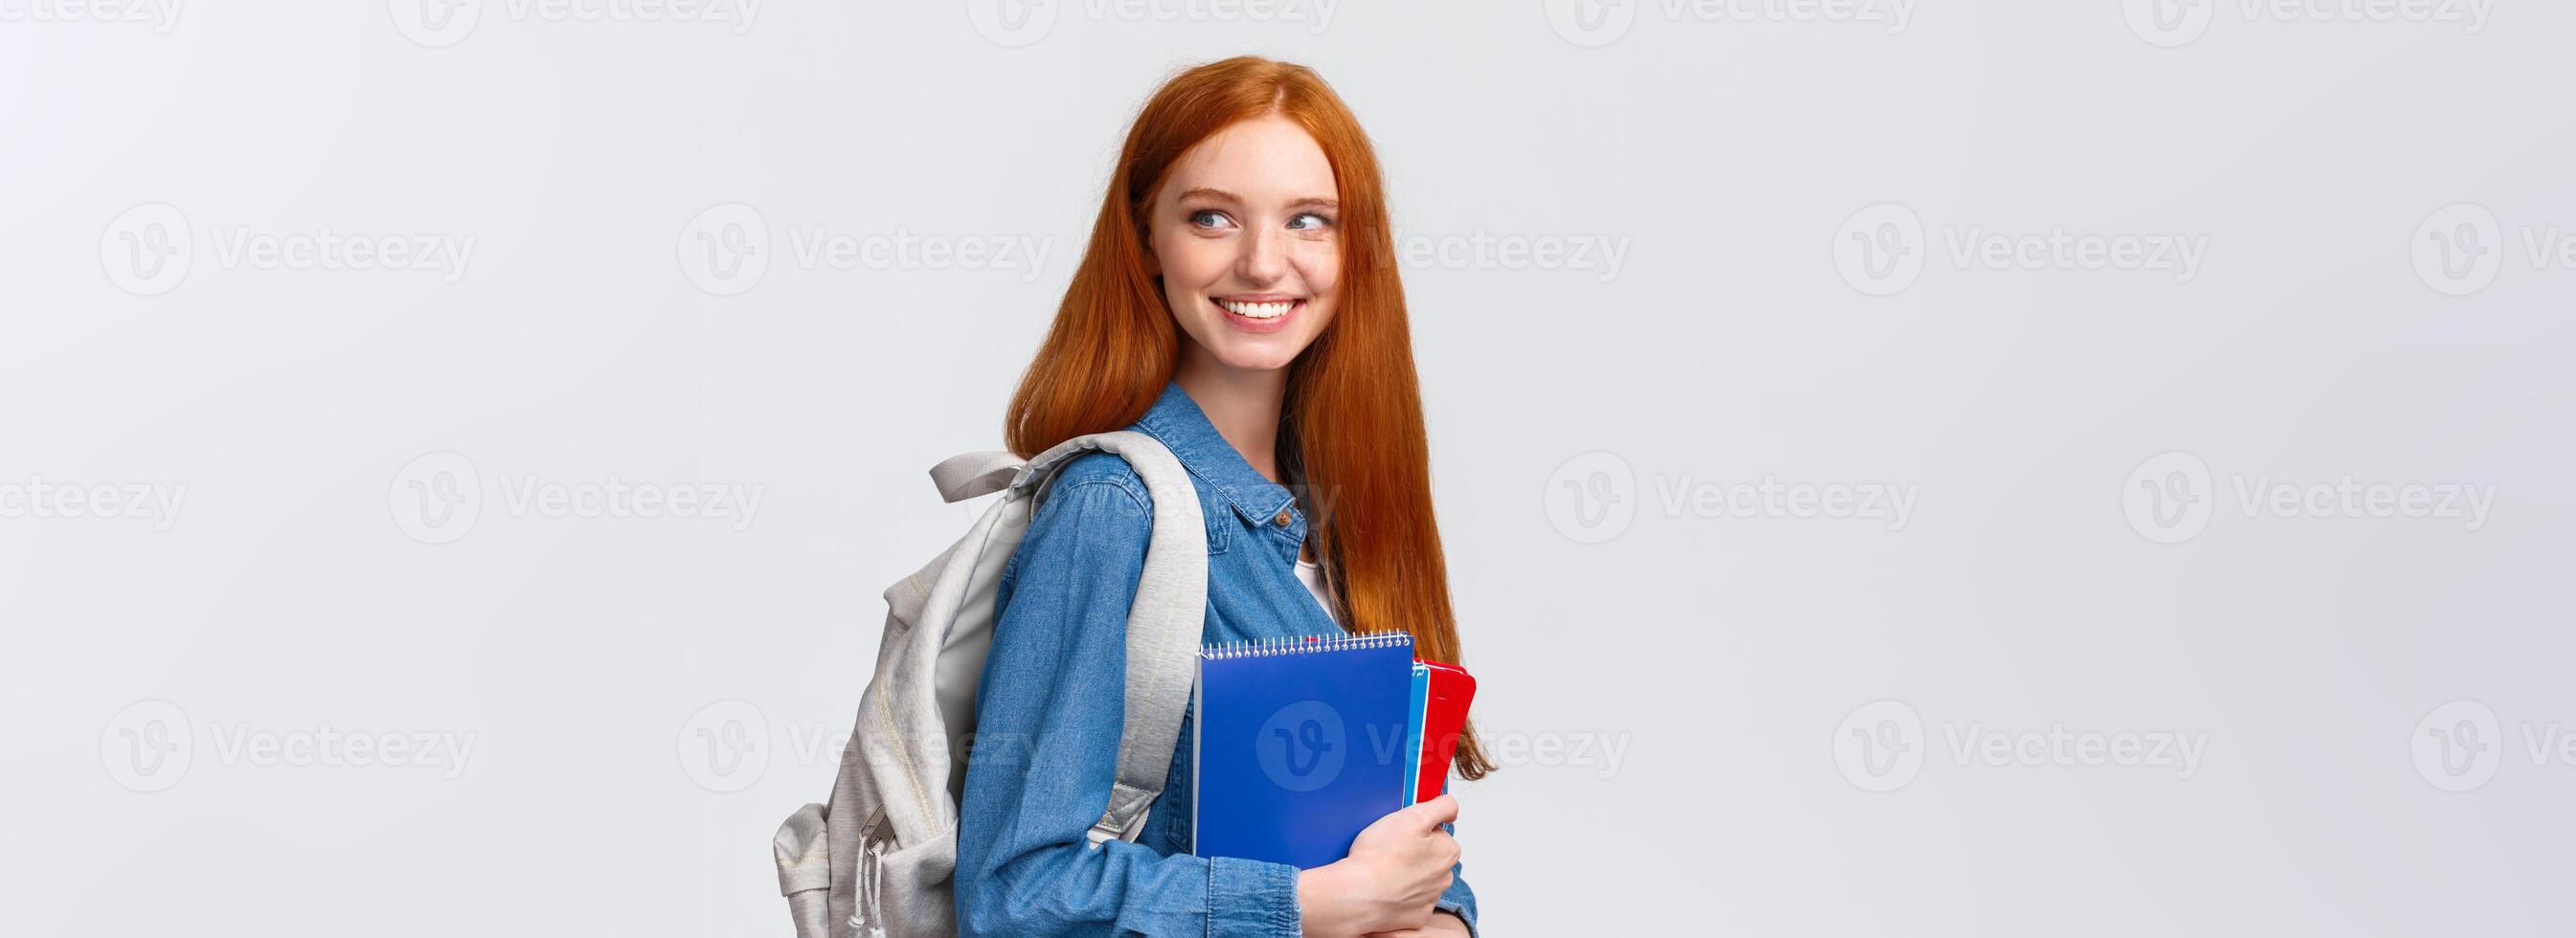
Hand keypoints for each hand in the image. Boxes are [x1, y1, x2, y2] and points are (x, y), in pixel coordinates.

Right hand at [1296, 794, 1461, 936]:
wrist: (1356, 894)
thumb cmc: (1380, 857)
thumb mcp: (1414, 815)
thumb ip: (1441, 806)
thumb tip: (1451, 808)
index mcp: (1448, 852)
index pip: (1437, 832)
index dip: (1417, 829)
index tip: (1402, 832)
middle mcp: (1443, 878)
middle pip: (1430, 856)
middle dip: (1413, 851)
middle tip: (1389, 849)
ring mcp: (1429, 899)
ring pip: (1419, 879)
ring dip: (1405, 873)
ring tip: (1383, 869)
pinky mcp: (1414, 917)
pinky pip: (1408, 901)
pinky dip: (1398, 895)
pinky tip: (1384, 887)